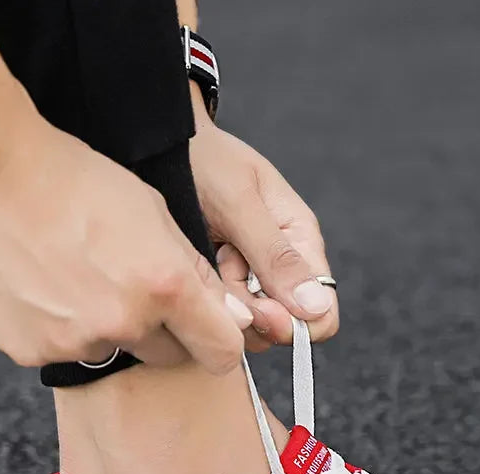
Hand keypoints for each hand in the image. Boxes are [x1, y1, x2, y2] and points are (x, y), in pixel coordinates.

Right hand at [0, 111, 252, 371]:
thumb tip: (235, 318)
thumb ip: (199, 275)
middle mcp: (123, 321)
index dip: (223, 342)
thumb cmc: (75, 183)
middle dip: (167, 332)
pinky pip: (66, 352)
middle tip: (138, 290)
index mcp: (164, 286)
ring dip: (111, 327)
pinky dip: (65, 329)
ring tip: (82, 279)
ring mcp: (74, 340)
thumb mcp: (157, 216)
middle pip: (171, 356)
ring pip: (116, 351)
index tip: (215, 334)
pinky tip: (50, 289)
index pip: (222, 351)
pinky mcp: (31, 350)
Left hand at [189, 92, 337, 350]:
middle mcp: (282, 265)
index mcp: (301, 242)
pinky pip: (225, 313)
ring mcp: (251, 276)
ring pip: (253, 324)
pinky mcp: (221, 283)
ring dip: (228, 305)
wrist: (157, 142)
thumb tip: (317, 306)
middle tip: (222, 279)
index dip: (296, 325)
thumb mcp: (240, 203)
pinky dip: (209, 300)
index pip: (322, 313)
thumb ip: (276, 256)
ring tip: (208, 264)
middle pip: (285, 325)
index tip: (261, 311)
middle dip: (254, 314)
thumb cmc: (201, 157)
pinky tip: (196, 269)